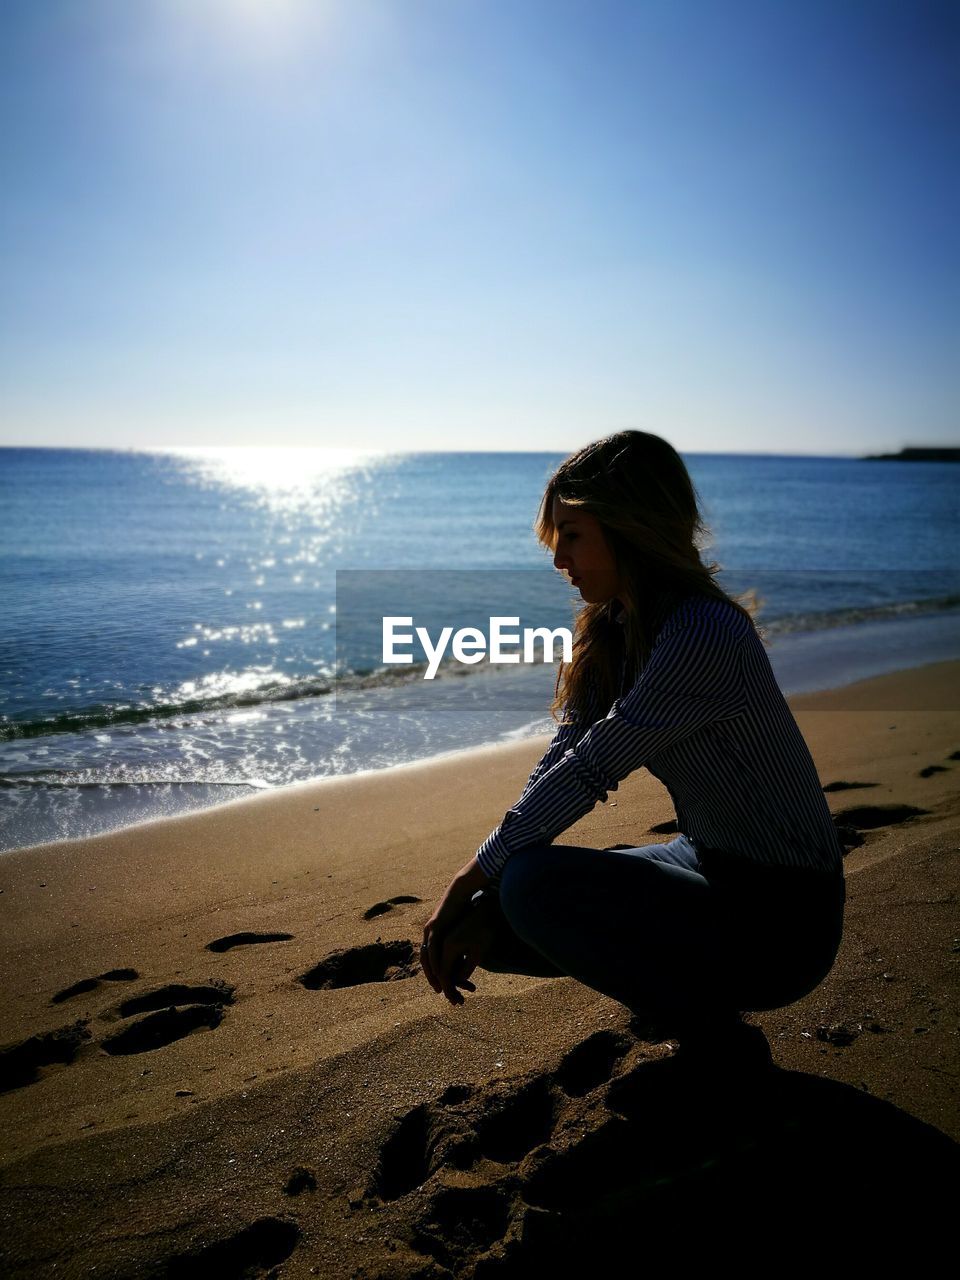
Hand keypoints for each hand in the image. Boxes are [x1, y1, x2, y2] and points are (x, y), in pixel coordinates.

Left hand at [421, 857, 491, 1005]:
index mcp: (436, 937)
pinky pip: (431, 947)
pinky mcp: (433, 926)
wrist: (462, 892)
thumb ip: (462, 944)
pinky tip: (438, 970)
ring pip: (427, 956)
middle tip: (439, 991)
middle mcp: (429, 935)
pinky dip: (434, 960)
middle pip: (426, 961)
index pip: (433, 960)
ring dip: (431, 972)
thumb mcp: (463, 932)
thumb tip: (467, 956)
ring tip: (438, 984)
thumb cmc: (465, 911)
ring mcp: (429, 930)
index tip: (443, 988)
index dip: (436, 975)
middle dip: (432, 977)